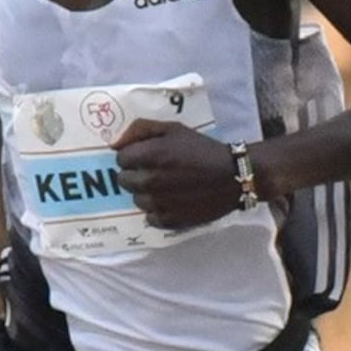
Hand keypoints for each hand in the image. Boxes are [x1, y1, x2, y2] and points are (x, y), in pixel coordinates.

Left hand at [114, 119, 241, 228]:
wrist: (234, 176)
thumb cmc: (203, 149)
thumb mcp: (174, 129)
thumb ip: (140, 130)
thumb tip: (115, 144)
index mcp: (150, 155)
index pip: (120, 159)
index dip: (133, 156)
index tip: (148, 157)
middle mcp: (150, 180)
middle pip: (124, 181)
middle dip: (136, 175)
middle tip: (156, 172)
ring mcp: (158, 203)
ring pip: (136, 200)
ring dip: (146, 194)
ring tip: (166, 188)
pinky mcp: (170, 220)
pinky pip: (150, 218)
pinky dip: (158, 211)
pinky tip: (172, 202)